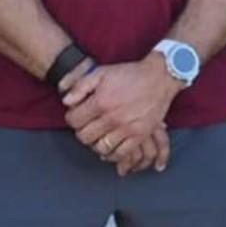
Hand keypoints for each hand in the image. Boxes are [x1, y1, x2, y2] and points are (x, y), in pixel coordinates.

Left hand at [63, 55, 181, 167]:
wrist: (159, 77)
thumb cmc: (130, 74)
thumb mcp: (101, 72)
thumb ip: (80, 86)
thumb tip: (66, 102)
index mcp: (101, 102)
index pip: (74, 121)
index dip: (72, 118)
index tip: (78, 115)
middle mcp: (112, 118)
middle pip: (85, 137)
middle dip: (82, 132)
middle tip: (88, 125)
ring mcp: (127, 128)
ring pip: (100, 148)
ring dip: (96, 144)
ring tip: (99, 135)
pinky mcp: (140, 135)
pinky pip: (121, 153)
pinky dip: (112, 154)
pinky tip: (110, 146)